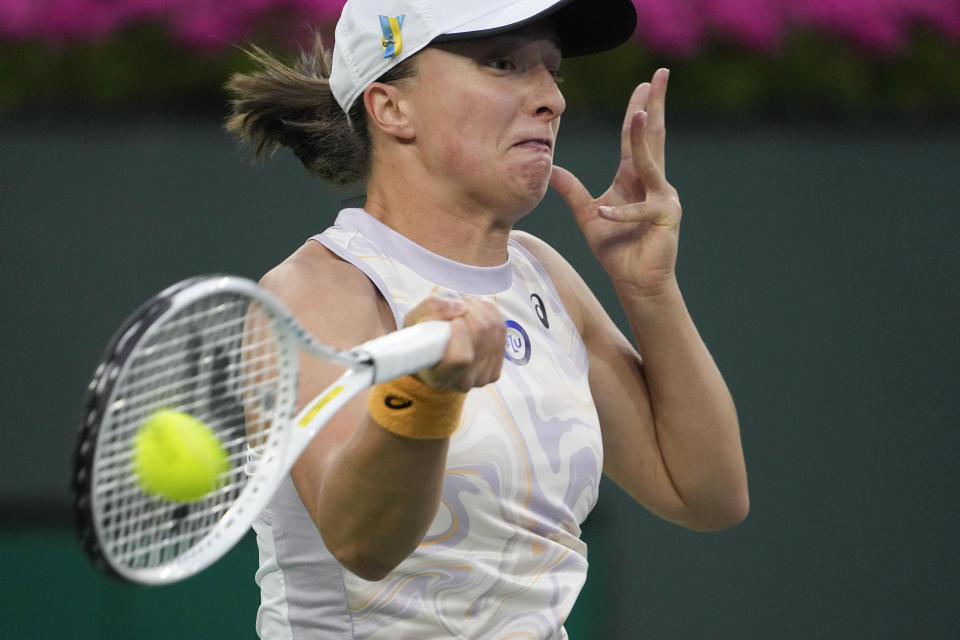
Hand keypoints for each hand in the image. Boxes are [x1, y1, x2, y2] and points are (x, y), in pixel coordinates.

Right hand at [403, 296, 504, 391]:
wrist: (435, 358)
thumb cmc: (421, 339)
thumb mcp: (414, 320)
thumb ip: (431, 309)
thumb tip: (460, 308)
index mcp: (437, 377)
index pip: (460, 358)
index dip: (460, 332)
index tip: (453, 319)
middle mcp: (461, 383)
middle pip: (480, 336)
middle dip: (470, 311)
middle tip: (456, 307)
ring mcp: (482, 379)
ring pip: (493, 330)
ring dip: (480, 309)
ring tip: (463, 309)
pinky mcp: (495, 370)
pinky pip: (502, 330)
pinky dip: (490, 314)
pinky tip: (475, 315)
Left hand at [550, 68, 680, 296]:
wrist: (636, 281)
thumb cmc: (617, 249)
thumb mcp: (587, 214)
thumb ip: (572, 190)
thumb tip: (551, 168)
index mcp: (634, 177)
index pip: (634, 138)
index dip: (637, 110)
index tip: (643, 84)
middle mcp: (653, 181)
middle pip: (653, 136)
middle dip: (655, 105)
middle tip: (659, 76)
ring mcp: (664, 197)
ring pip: (649, 163)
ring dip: (641, 140)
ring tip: (639, 114)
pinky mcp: (666, 218)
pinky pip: (640, 209)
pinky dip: (620, 212)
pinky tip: (604, 212)